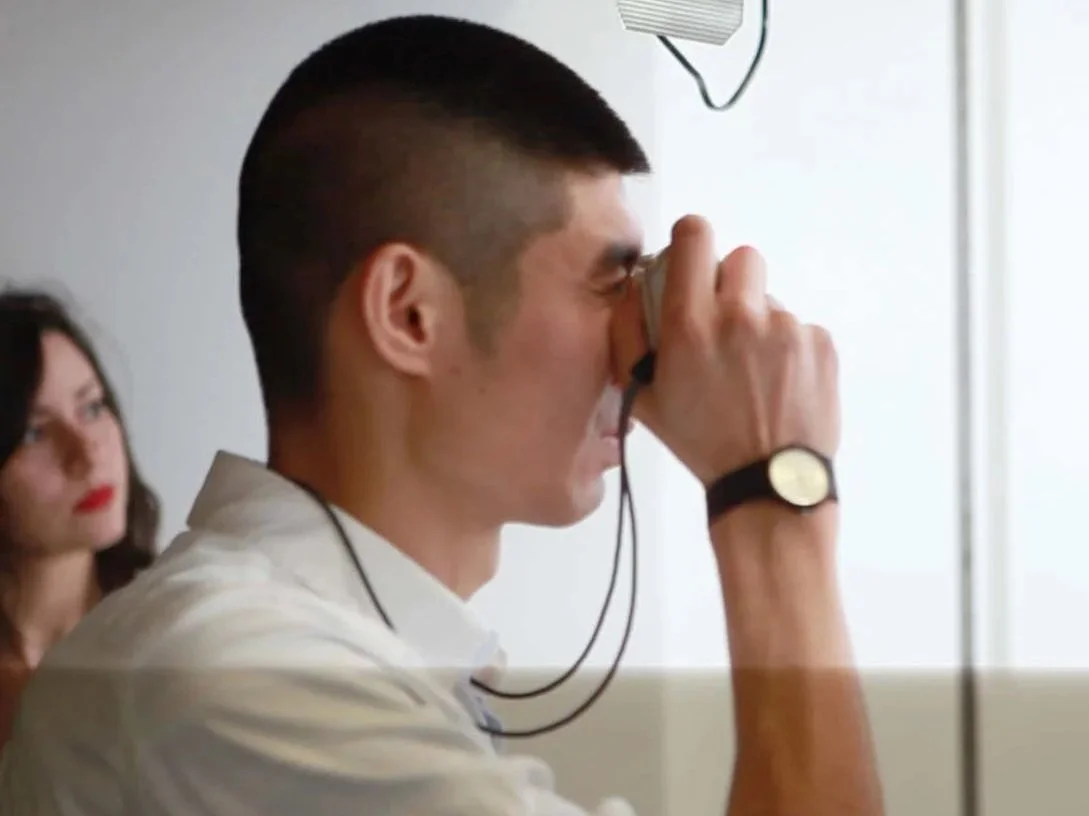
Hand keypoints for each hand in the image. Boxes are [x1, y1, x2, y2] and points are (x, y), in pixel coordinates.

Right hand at [611, 215, 839, 485]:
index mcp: (691, 324)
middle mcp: (741, 315)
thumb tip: (636, 285)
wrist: (767, 483)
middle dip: (730, 283)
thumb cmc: (698, 441)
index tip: (689, 264)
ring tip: (752, 372)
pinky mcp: (820, 343)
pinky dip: (787, 349)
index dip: (689, 243)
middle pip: (741, 257)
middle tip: (723, 326)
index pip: (694, 235)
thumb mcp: (643, 395)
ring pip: (769, 300)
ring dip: (758, 322)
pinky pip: (798, 327)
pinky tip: (778, 385)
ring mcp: (787, 327)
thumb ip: (628, 333)